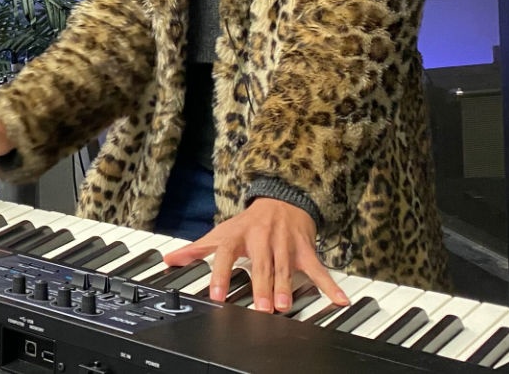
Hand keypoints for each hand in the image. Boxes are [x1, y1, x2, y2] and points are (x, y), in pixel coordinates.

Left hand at [162, 198, 348, 312]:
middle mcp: (262, 238)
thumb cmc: (249, 223)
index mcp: (239, 235)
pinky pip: (318, 268)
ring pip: (286, 266)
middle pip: (261, 263)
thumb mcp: (221, 232)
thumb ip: (197, 249)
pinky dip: (330, 285)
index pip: (226, 252)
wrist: (282, 199)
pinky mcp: (305, 249)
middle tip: (261, 308)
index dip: (220, 273)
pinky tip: (338, 299)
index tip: (216, 294)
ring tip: (283, 306)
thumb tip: (170, 260)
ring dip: (286, 286)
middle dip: (261, 285)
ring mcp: (285, 243)